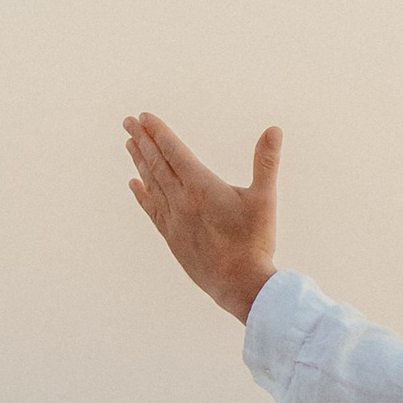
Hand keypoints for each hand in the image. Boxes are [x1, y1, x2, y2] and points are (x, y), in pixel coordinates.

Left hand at [123, 112, 282, 321]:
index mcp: (201, 186)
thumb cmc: (255, 242)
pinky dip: (142, 194)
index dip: (158, 132)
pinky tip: (134, 185)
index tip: (143, 117)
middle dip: (142, 140)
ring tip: (129, 144)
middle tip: (128, 122)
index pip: (173, 151)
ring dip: (140, 162)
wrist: (240, 285)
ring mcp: (174, 219)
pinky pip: (152, 210)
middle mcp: (182, 200)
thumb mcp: (265, 199)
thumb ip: (266, 162)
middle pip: (157, 163)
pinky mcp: (173, 238)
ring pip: (151, 184)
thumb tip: (274, 130)